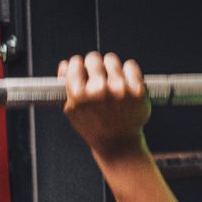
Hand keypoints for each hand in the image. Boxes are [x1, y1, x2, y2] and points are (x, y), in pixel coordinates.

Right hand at [59, 50, 149, 164]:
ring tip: (111, 79)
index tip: (82, 70)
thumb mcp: (74, 111)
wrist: (118, 144)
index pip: (75, 63)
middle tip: (97, 75)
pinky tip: (125, 81)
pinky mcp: (136, 90)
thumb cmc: (93, 126)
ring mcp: (119, 90)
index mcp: (79, 96)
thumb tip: (64, 64)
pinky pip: (130, 65)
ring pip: (111, 59)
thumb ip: (67, 87)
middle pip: (93, 58)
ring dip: (110, 67)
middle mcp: (99, 91)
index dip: (78, 66)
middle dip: (94, 65)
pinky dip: (127, 71)